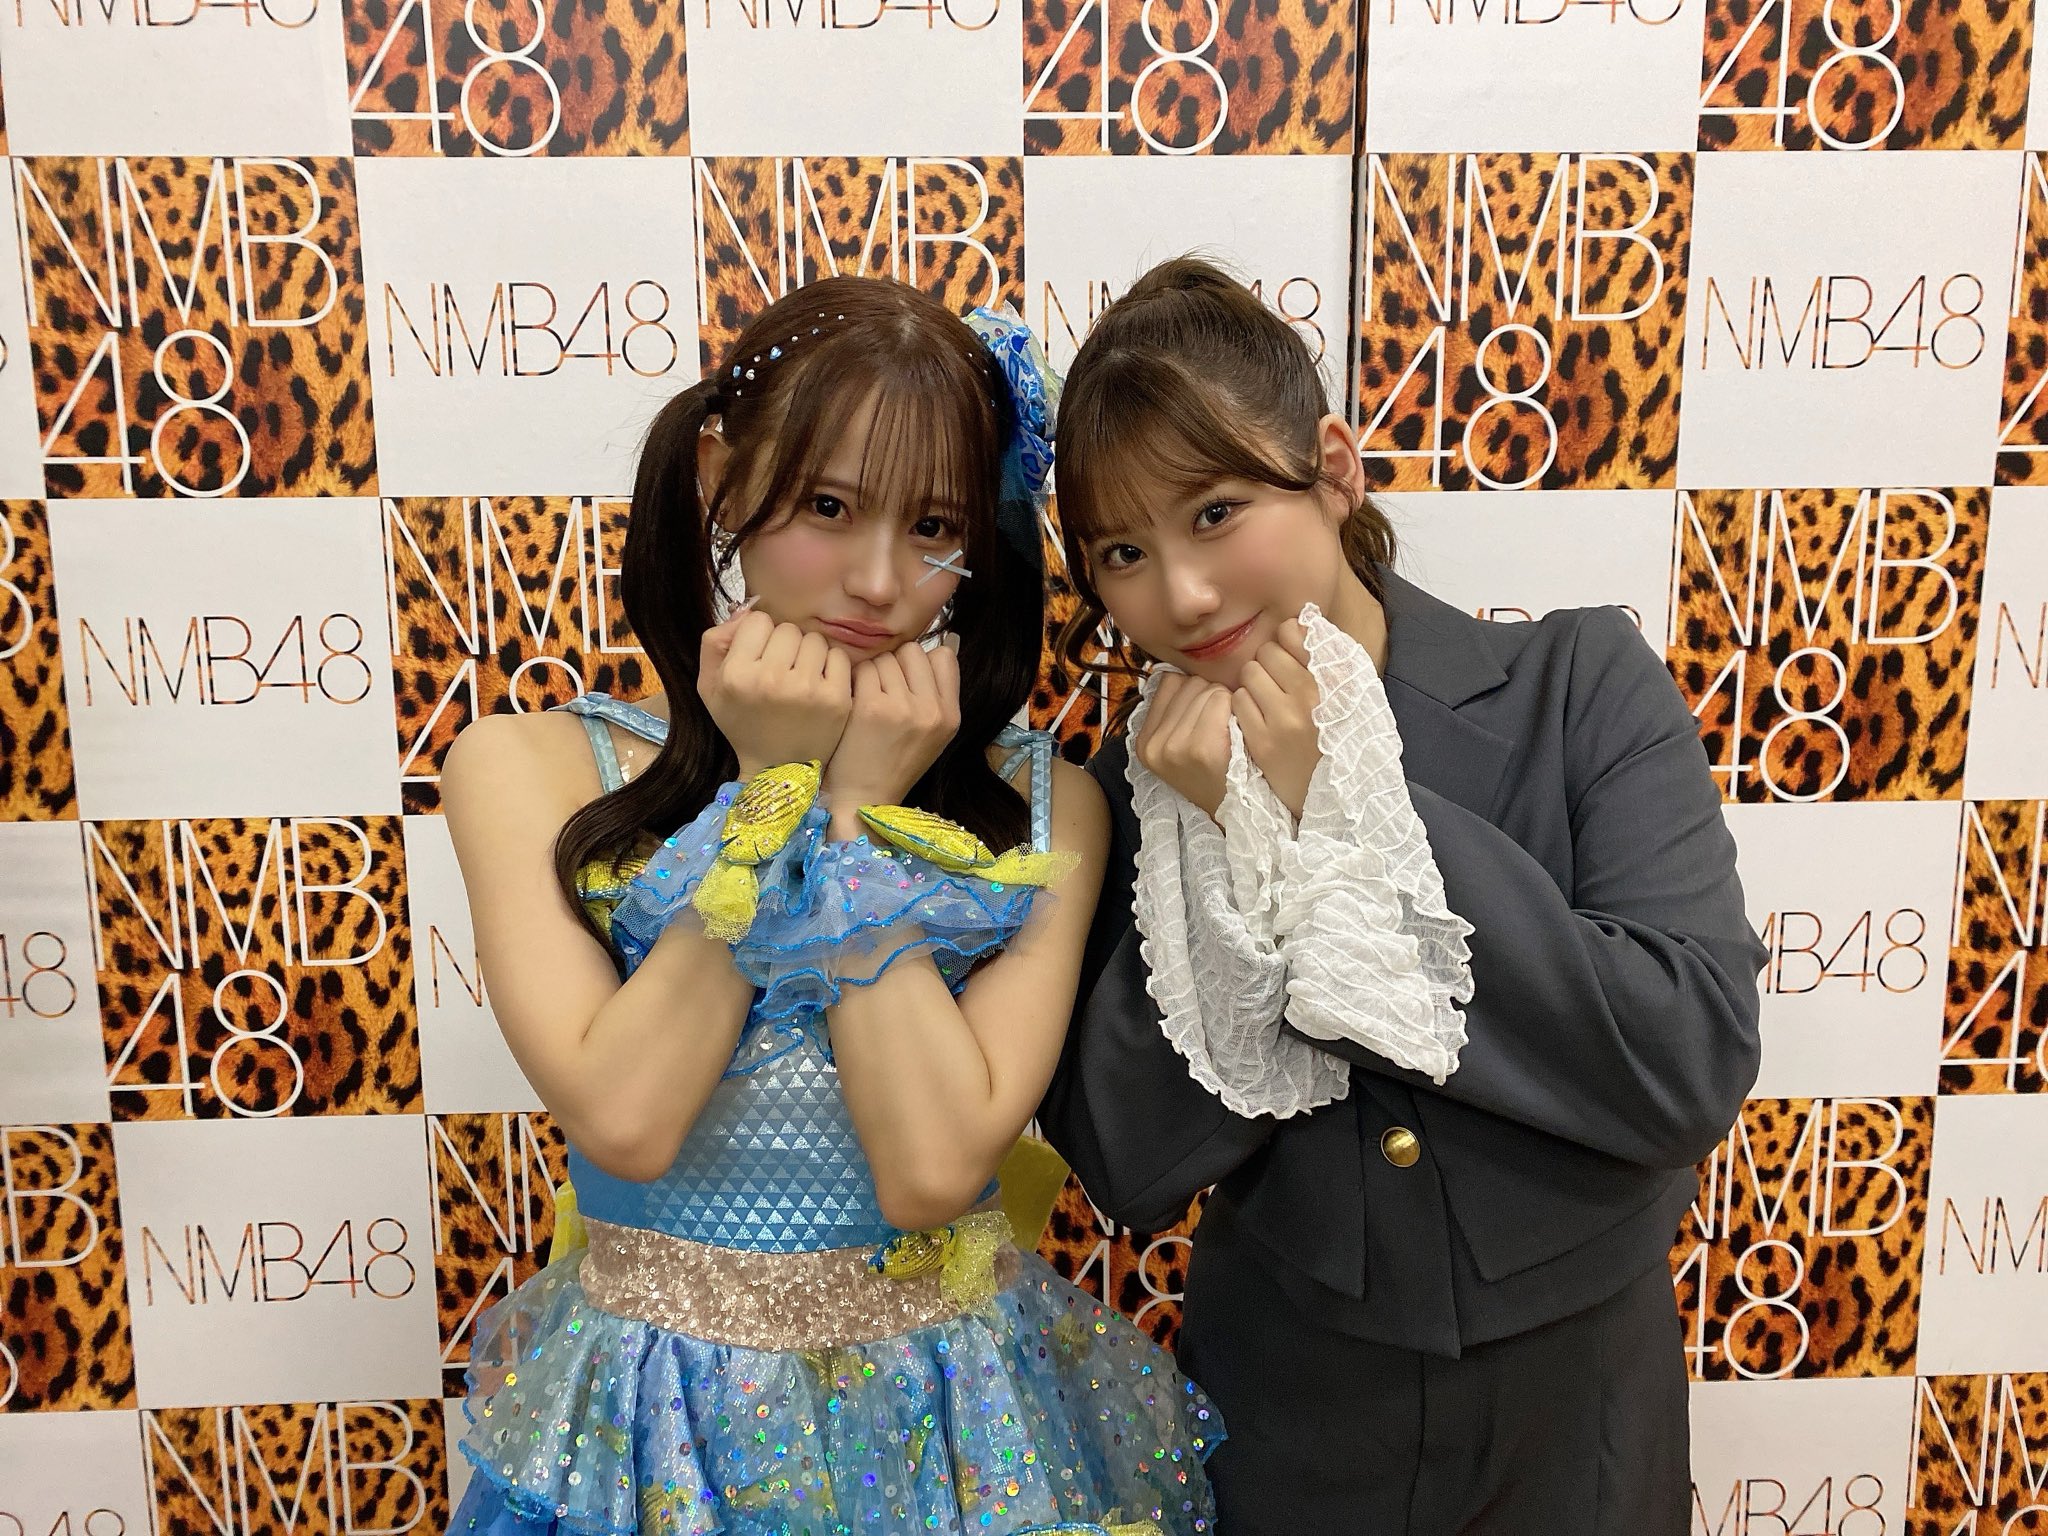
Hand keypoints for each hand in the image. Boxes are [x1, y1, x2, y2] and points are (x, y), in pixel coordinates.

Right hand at [698, 609, 852, 777]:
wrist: (778, 769)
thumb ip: (716, 641)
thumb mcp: (710, 687)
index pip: (758, 621)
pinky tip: (818, 685)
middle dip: (784, 645)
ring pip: (813, 640)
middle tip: (781, 672)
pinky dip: (830, 667)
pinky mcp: (837, 699)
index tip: (759, 659)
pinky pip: (837, 656)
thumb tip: (748, 610)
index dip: (759, 637)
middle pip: (787, 629)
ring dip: (808, 654)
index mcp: (737, 675)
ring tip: (799, 679)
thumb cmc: (743, 723)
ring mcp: (807, 690)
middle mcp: (771, 680)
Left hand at [822, 640, 961, 822]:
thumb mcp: (933, 735)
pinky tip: (853, 703)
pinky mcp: (872, 708)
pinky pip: (863, 670)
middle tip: (884, 690)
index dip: (920, 662)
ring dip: (873, 672)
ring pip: (886, 658)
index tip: (906, 680)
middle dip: (895, 663)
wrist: (865, 799)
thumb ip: (937, 696)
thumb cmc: (894, 764)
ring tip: (868, 700)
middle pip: (913, 651)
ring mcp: (903, 708)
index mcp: (951, 716)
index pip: (944, 656)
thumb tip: (939, 645)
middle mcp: (932, 711)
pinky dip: (855, 682)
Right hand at [1133, 670, 1231, 819]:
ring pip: (1207, 689)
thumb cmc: (1214, 773)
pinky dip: (1234, 707)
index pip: (1169, 682)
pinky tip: (1237, 729)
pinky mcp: (1203, 748)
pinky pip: (1221, 699)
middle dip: (1210, 695)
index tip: (1204, 715)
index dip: (1194, 692)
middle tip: (1221, 723)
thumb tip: (1180, 669)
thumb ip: (1174, 710)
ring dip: (1225, 701)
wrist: (1237, 814)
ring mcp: (1177, 747)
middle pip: (1190, 684)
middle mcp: (1155, 744)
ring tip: (1229, 728)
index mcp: (1144, 742)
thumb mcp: (1178, 746)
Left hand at [1232, 620, 1320, 819]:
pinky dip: (1243, 707)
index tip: (1289, 655)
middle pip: (1267, 652)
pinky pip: (1238, 702)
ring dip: (1252, 685)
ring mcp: (1285, 720)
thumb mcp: (1347, 691)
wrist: (1334, 794)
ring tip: (1266, 702)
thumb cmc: (1338, 734)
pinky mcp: (1263, 741)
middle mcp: (1312, 696)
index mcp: (1336, 679)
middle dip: (1267, 663)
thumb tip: (1295, 622)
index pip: (1296, 633)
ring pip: (1249, 674)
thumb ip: (1324, 655)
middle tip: (1276, 683)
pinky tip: (1257, 720)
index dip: (1286, 640)